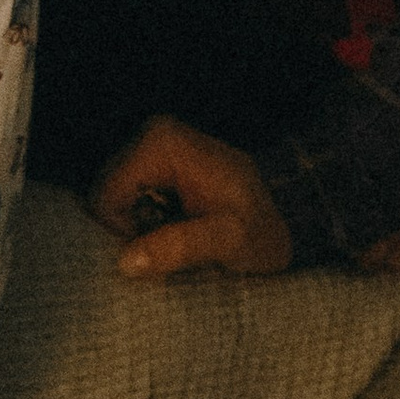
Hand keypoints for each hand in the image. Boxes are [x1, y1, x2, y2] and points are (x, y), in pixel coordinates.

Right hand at [91, 115, 292, 280]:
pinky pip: (129, 200)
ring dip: (138, 230)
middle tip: (169, 251)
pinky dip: (145, 223)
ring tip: (175, 242)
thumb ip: (182, 246)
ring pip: (115, 202)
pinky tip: (174, 233)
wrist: (293, 219)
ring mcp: (154, 148)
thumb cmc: (263, 230)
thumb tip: (127, 262)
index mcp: (164, 143)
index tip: (158, 254)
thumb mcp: (231, 241)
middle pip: (106, 196)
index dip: (123, 234)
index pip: (107, 197)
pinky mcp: (158, 164)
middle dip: (129, 232)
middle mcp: (153, 135)